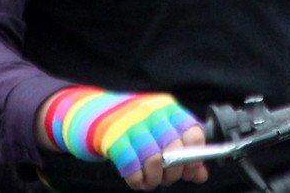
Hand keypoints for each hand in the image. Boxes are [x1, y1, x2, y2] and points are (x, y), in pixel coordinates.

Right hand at [37, 88, 209, 189]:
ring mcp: (131, 123)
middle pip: (176, 151)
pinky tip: (136, 181)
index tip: (189, 171)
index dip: (195, 157)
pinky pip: (133, 168)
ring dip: (155, 180)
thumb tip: (201, 174)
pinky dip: (137, 181)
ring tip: (150, 182)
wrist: (88, 112)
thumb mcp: (155, 130)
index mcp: (166, 106)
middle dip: (174, 173)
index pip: (194, 132)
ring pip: (156, 162)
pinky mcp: (112, 137)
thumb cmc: (128, 124)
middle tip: (165, 179)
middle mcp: (151, 111)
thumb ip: (180, 150)